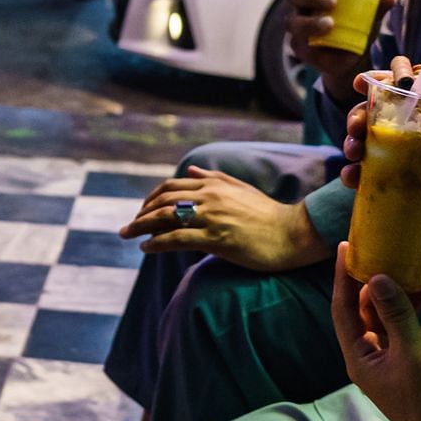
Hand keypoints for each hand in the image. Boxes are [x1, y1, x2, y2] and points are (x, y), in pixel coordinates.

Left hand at [118, 167, 329, 272]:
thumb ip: (214, 178)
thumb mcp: (240, 189)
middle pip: (163, 201)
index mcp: (214, 185)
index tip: (141, 211)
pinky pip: (177, 239)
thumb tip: (190, 172)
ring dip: (141, 227)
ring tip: (128, 236)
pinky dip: (157, 243)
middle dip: (140, 214)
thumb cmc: (268, 214)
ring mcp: (212, 218)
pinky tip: (146, 248)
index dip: (151, 199)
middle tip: (128, 227)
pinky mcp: (216, 239)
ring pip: (165, 218)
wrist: (292, 233)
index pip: (171, 188)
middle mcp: (209, 197)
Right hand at [287, 0, 394, 101]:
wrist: (353, 54)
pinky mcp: (300, 47)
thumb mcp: (370, 11)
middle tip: (332, 1)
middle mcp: (302, 3)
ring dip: (310, 22)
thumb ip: (378, 2)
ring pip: (294, 21)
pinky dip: (314, 49)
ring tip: (328, 24)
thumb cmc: (358, 22)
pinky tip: (329, 52)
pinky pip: (300, 47)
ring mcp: (298, 25)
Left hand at [330, 245, 420, 420]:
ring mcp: (405, 354)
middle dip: (385, 279)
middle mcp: (378, 353)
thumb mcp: (410, 353)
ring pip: (406, 313)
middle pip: (374, 307)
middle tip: (392, 248)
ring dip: (419, 291)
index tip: (345, 247)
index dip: (343, 278)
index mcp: (360, 355)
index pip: (344, 309)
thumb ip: (395, 313)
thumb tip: (377, 276)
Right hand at [339, 61, 420, 267]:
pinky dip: (353, 174)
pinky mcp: (396, 186)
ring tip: (352, 152)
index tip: (366, 81)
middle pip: (381, 113)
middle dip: (359, 114)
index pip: (414, 89)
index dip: (388, 80)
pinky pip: (368, 176)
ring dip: (352, 141)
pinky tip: (350, 179)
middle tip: (355, 127)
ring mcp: (406, 160)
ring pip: (369, 141)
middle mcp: (420, 136)